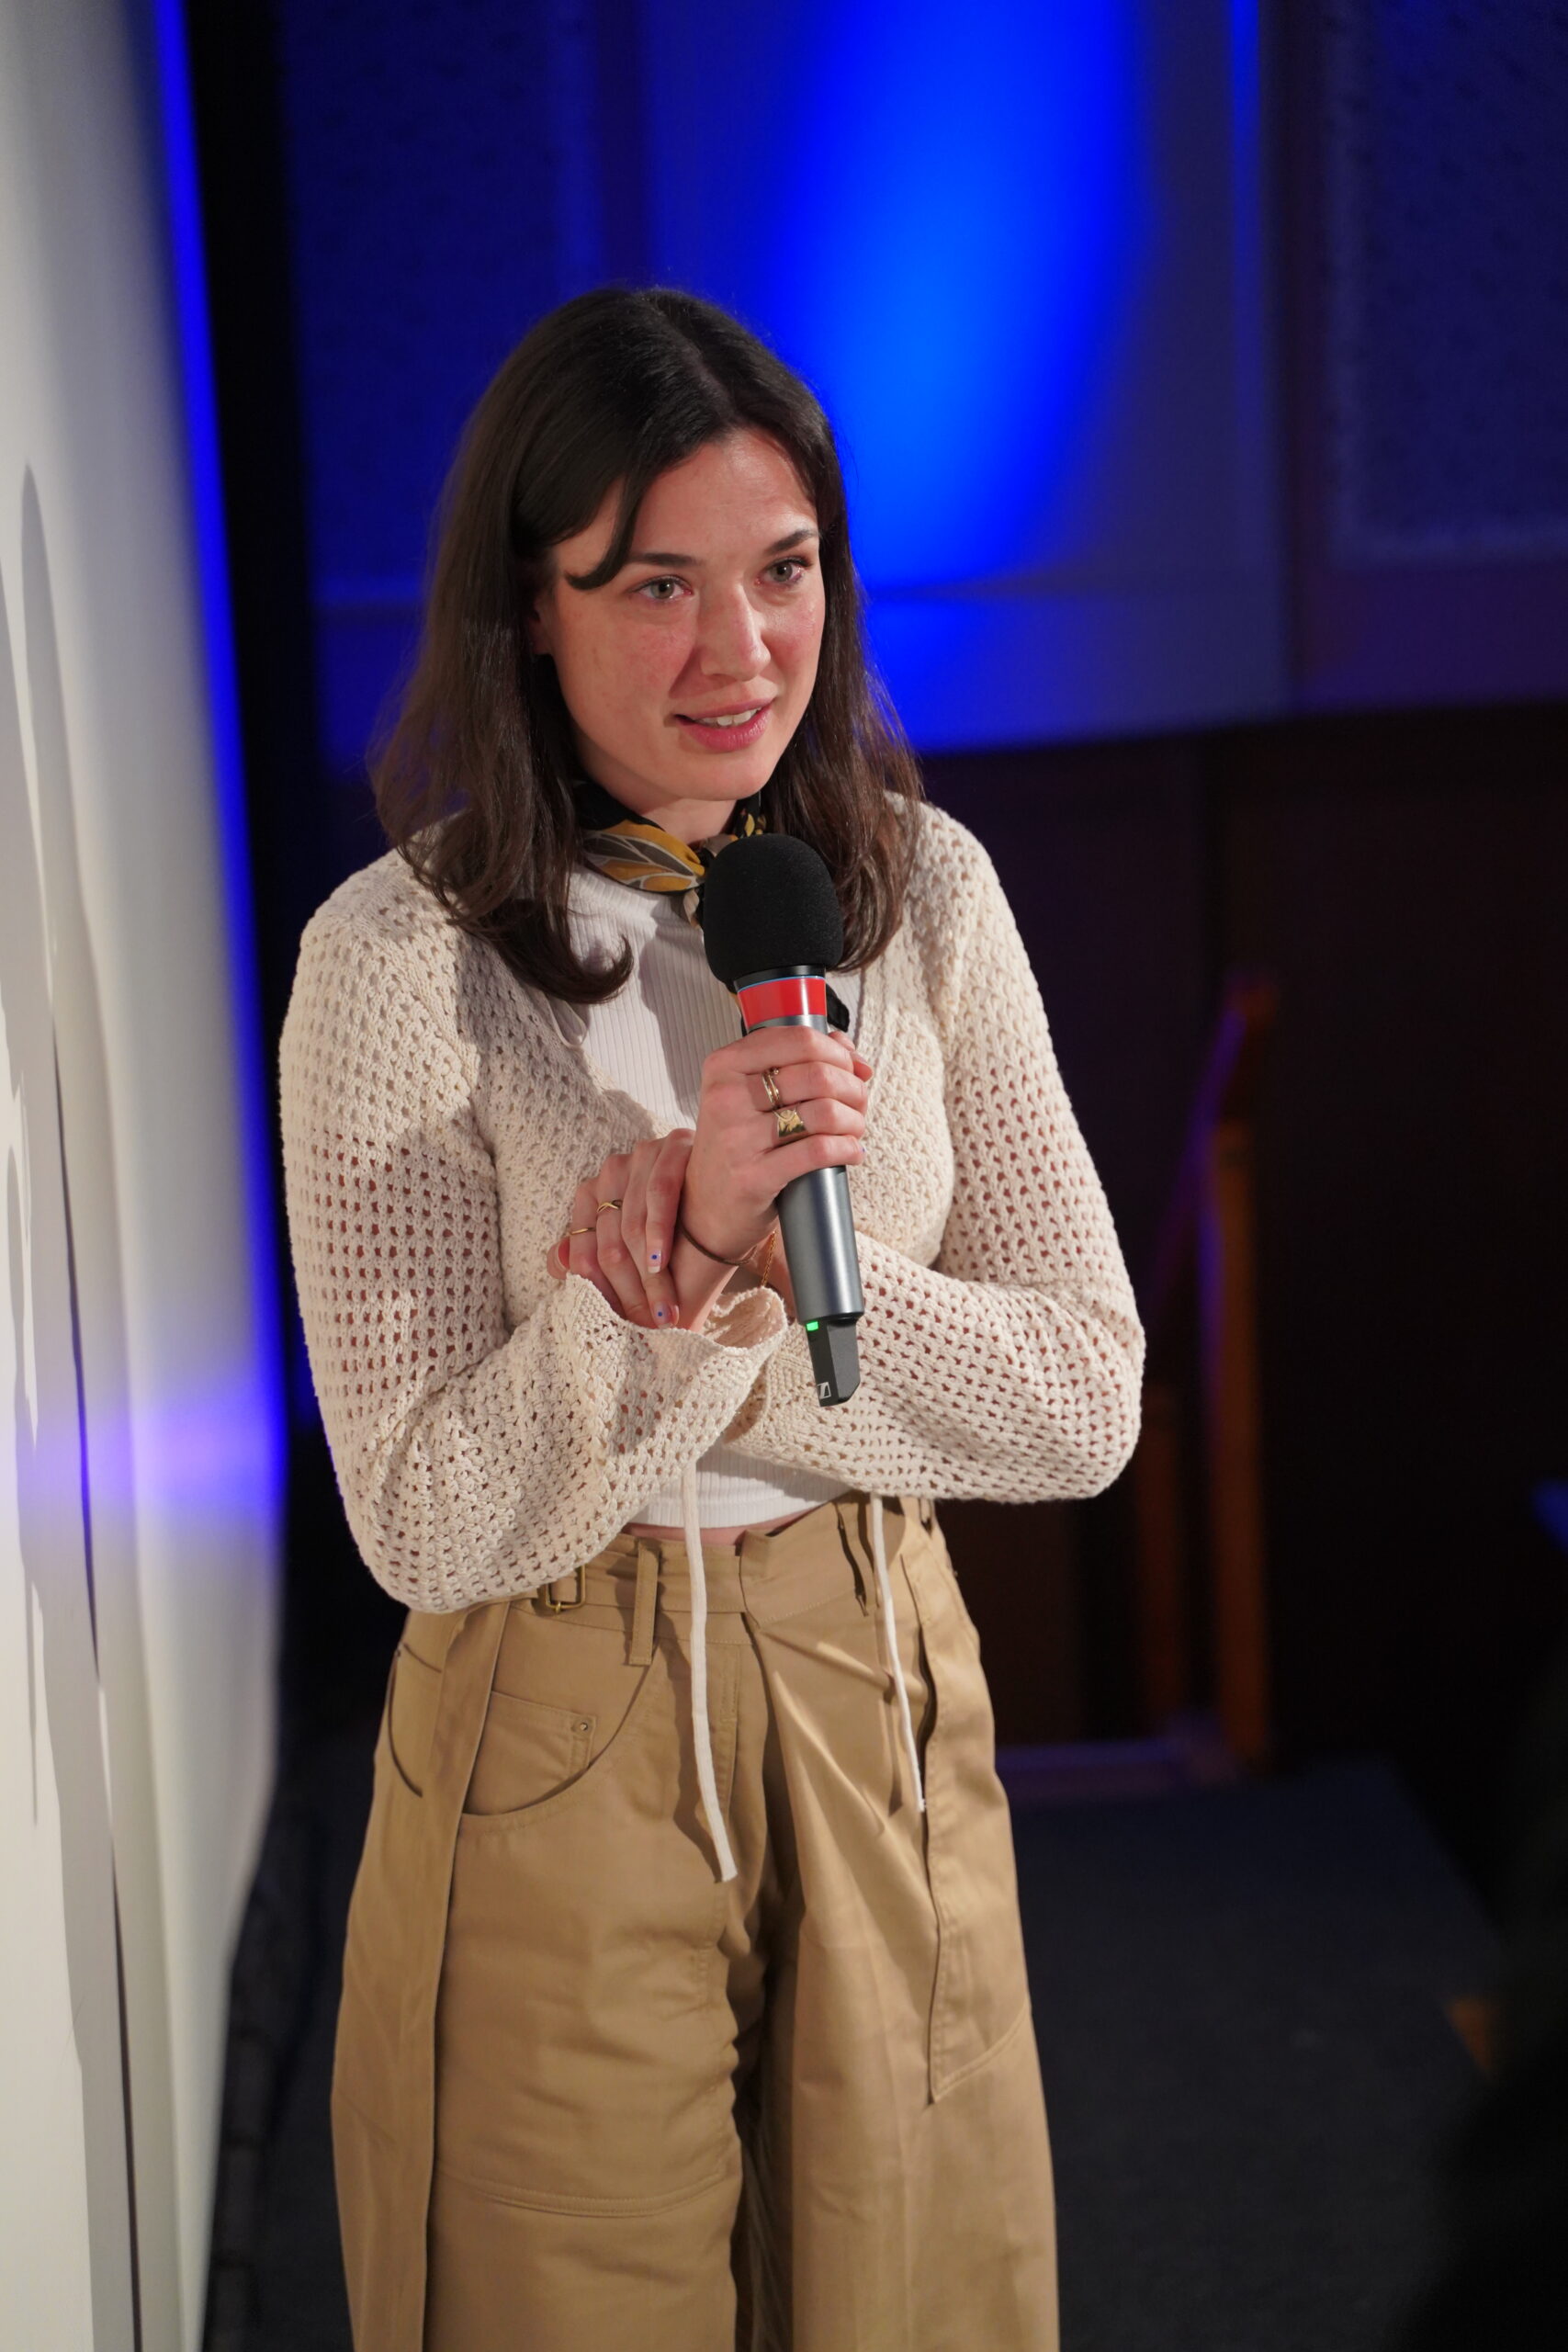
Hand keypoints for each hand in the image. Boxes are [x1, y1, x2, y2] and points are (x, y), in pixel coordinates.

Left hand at [545, 1132, 692, 1326]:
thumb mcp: (634, 1262)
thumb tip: (559, 1261)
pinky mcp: (675, 1143)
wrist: (733, 1210)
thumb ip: (588, 1261)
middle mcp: (612, 1169)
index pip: (583, 1248)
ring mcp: (644, 1153)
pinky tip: (661, 1262)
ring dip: (648, 1275)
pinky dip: (658, 1231)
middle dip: (631, 1292)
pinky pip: (658, 1192)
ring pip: (631, 1225)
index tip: (622, 1323)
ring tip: (664, 1310)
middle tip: (651, 1325)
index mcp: (592, 1194)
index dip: (601, 1291)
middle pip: (608, 1242)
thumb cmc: (681, 1244)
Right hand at [680, 1027, 870, 1265]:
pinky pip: (818, 1151)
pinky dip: (847, 1149)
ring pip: (822, 1111)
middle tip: (858, 1104)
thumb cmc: (736, 1146)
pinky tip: (851, 1152)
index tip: (850, 1069)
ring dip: (853, 1120)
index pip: (798, 1039)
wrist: (704, 1206)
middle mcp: (726, 1097)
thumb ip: (797, 1062)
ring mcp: (736, 1138)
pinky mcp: (753, 1176)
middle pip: (817, 1074)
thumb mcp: (752, 1095)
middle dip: (852, 1089)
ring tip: (854, 1129)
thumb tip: (849, 1051)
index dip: (837, 1052)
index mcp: (725, 1066)